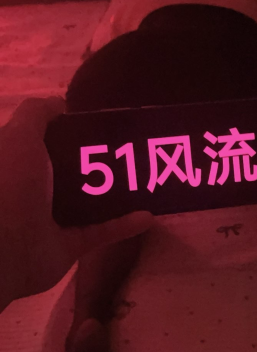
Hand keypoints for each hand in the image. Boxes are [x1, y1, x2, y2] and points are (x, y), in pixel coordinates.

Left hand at [0, 96, 153, 310]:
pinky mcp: (69, 246)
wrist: (5, 248)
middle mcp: (34, 189)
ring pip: (89, 202)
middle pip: (72, 171)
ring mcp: (51, 219)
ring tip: (147, 178)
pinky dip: (123, 225)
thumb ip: (38, 114)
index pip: (47, 143)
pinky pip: (101, 233)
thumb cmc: (10, 184)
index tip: (101, 126)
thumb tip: (61, 102)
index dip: (71, 132)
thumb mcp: (19, 136)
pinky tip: (147, 216)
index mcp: (19, 162)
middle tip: (132, 149)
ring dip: (116, 194)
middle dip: (100, 162)